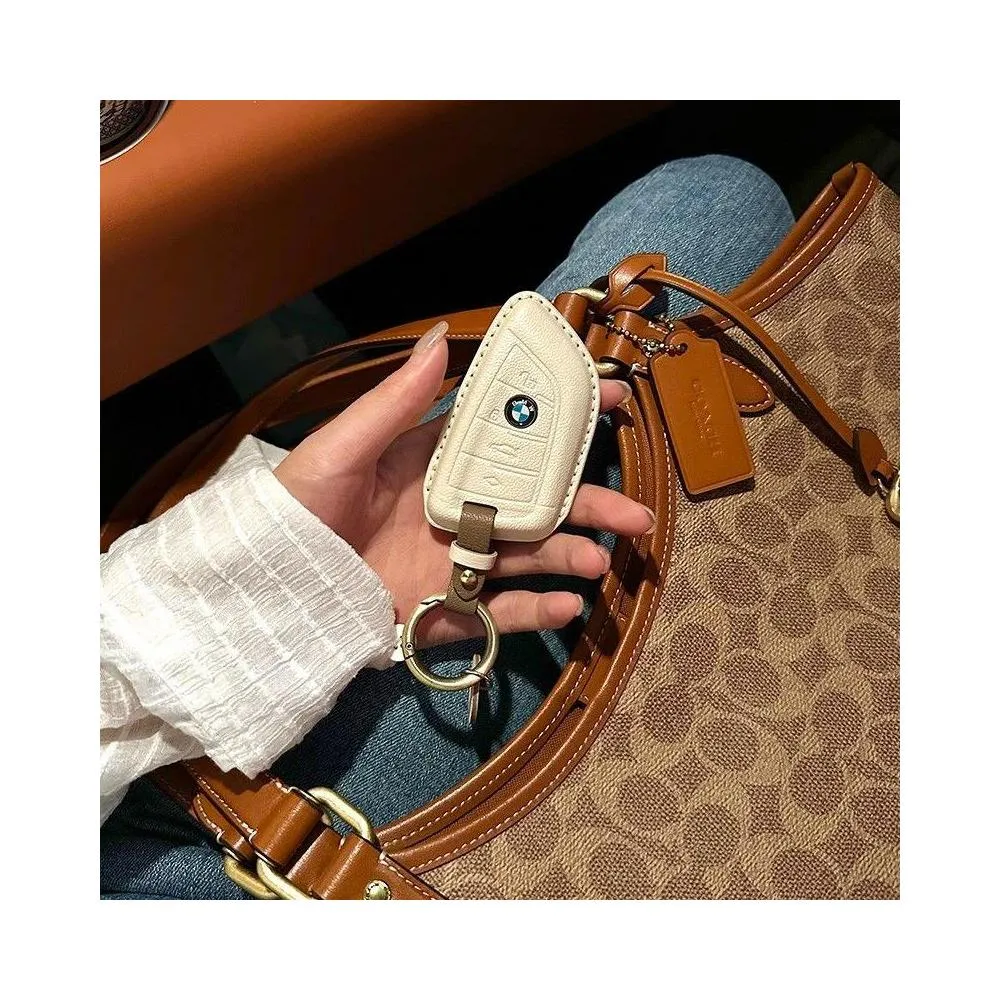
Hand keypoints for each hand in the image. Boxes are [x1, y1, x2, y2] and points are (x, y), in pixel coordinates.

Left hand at [275, 321, 653, 643]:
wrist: (267, 591)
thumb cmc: (296, 510)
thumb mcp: (344, 447)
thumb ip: (396, 400)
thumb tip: (443, 336)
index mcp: (435, 464)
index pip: (509, 436)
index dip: (559, 418)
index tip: (610, 396)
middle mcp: (456, 511)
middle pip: (534, 504)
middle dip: (588, 505)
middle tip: (636, 512)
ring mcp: (454, 563)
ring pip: (528, 558)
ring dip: (570, 557)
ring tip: (604, 558)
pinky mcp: (443, 612)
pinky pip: (498, 614)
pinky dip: (536, 612)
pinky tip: (568, 606)